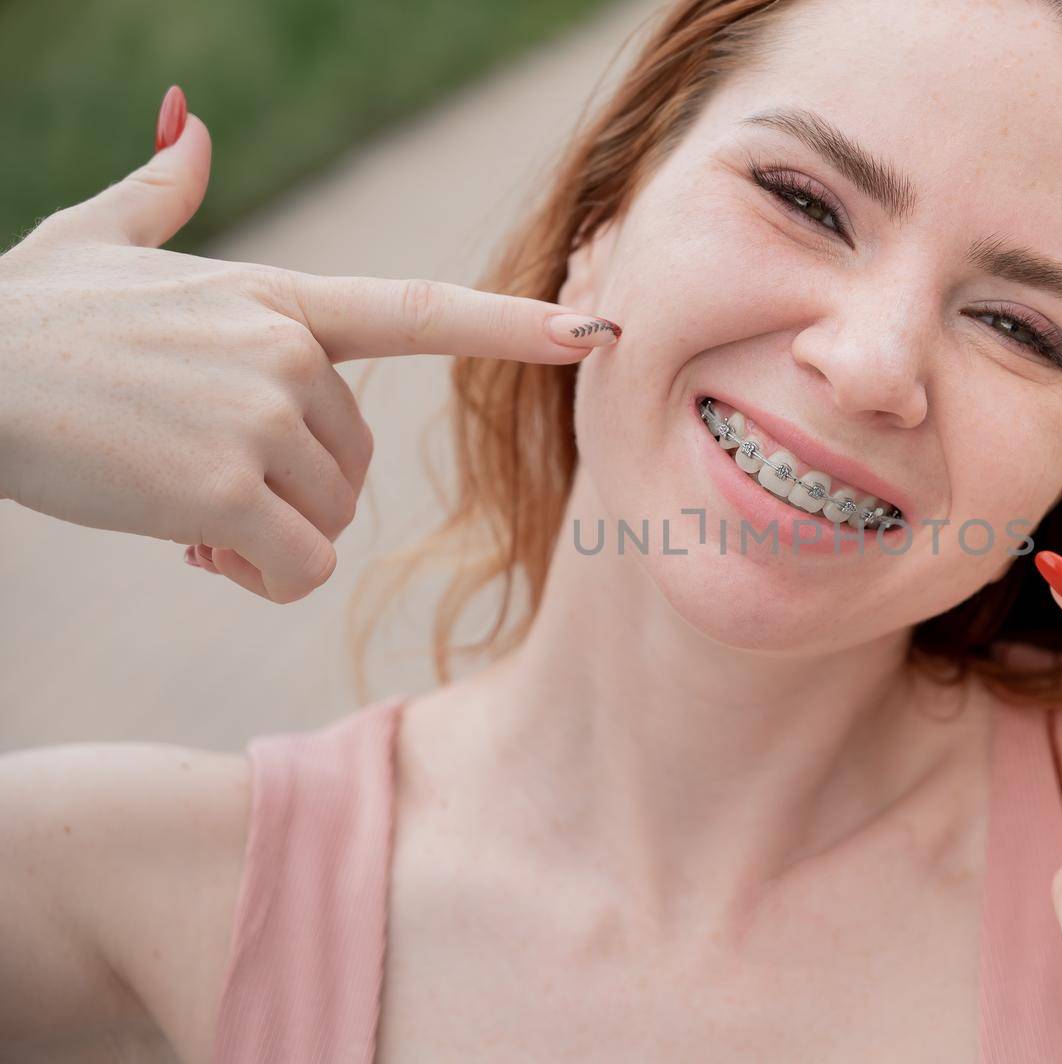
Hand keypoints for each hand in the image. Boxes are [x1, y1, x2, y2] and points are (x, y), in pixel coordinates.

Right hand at [0, 87, 621, 603]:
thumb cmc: (29, 315)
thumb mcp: (99, 239)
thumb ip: (163, 191)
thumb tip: (186, 119)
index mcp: (279, 299)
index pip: (423, 309)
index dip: (515, 324)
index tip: (594, 330)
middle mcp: (287, 354)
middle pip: (354, 466)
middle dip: (289, 491)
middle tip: (198, 473)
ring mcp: (259, 420)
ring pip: (326, 521)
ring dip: (264, 534)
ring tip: (180, 499)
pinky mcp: (222, 492)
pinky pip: (296, 570)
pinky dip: (254, 578)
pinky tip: (189, 547)